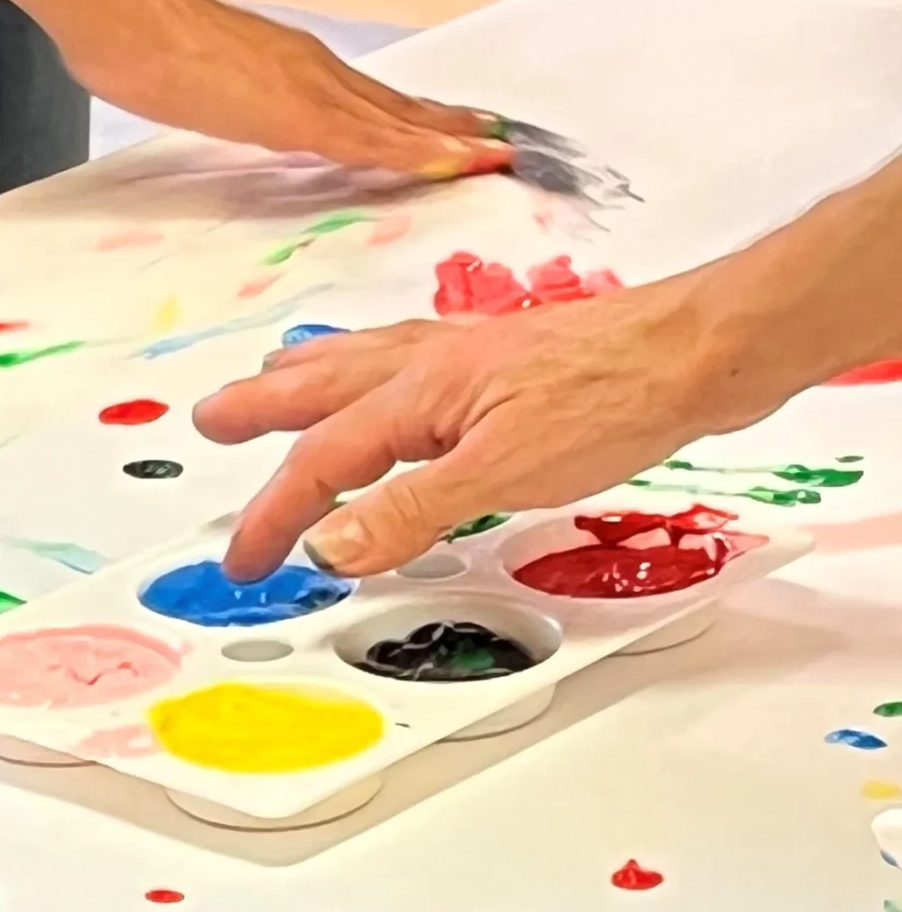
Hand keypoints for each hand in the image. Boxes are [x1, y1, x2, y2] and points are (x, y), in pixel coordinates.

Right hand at [61, 0, 511, 178]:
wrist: (126, 20)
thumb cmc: (144, 45)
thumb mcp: (199, 78)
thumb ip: (230, 94)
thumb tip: (234, 110)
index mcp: (290, 63)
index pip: (366, 95)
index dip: (413, 115)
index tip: (449, 128)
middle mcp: (314, 69)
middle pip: (395, 104)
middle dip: (448, 126)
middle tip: (498, 143)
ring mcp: (309, 87)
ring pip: (395, 119)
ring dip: (448, 139)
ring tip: (494, 157)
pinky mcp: (295, 113)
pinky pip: (368, 140)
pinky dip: (414, 152)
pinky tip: (450, 164)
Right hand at [191, 278, 768, 579]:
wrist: (699, 351)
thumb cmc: (613, 399)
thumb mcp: (503, 473)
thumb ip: (410, 510)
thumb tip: (329, 546)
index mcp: (416, 396)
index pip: (321, 463)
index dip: (275, 517)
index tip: (244, 560)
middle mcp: (429, 368)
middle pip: (321, 390)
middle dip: (261, 411)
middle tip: (212, 422)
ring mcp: (466, 358)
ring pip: (361, 364)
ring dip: (306, 377)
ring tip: (273, 379)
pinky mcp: (505, 360)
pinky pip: (407, 358)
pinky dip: (371, 365)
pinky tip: (392, 375)